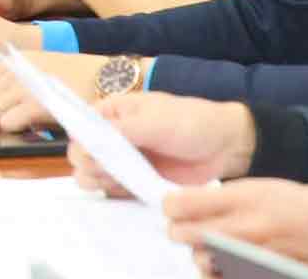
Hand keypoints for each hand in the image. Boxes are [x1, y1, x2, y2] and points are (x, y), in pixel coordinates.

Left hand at [0, 50, 106, 131]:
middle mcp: (18, 70)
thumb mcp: (44, 70)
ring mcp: (28, 85)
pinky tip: (22, 129)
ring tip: (10, 130)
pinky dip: (11, 127)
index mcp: (18, 61)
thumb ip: (21, 81)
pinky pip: (9, 119)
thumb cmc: (81, 78)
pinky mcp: (40, 102)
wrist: (109, 79)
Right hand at [71, 95, 255, 194]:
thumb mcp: (155, 121)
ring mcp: (126, 160)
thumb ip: (120, 133)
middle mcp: (114, 136)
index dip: (78, 140)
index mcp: (113, 113)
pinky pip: (118, 191)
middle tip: (104, 171)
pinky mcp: (139, 181)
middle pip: (84, 153)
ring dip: (99, 181)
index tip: (89, 154)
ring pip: (96, 174)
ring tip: (116, 182)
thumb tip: (86, 146)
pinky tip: (125, 192)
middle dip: (88, 164)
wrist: (228, 145)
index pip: (81, 125)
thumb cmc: (192, 122)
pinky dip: (116, 194)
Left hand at [161, 181, 307, 277]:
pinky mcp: (262, 275)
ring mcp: (252, 256)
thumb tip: (194, 205)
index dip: (172, 206)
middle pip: (182, 235)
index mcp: (241, 198)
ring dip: (201, 255)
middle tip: (190, 229)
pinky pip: (224, 278)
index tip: (175, 207)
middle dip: (181, 231)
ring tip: (213, 249)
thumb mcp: (264, 187)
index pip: (180, 204)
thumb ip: (228, 198)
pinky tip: (228, 266)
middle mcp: (243, 227)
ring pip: (200, 260)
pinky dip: (221, 273)